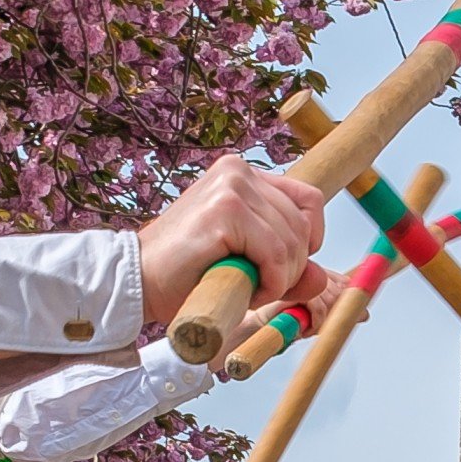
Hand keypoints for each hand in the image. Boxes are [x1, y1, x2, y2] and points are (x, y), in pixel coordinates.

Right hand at [138, 155, 333, 324]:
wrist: (137, 281)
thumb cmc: (185, 273)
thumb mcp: (246, 265)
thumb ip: (286, 267)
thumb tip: (322, 276)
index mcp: (242, 174)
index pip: (309, 199)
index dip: (309, 239)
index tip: (285, 265)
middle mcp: (238, 172)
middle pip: (302, 225)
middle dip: (290, 268)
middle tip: (257, 286)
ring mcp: (232, 187)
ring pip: (292, 242)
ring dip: (277, 279)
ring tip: (244, 288)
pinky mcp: (225, 210)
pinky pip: (275, 253)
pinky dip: (270, 281)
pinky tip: (246, 289)